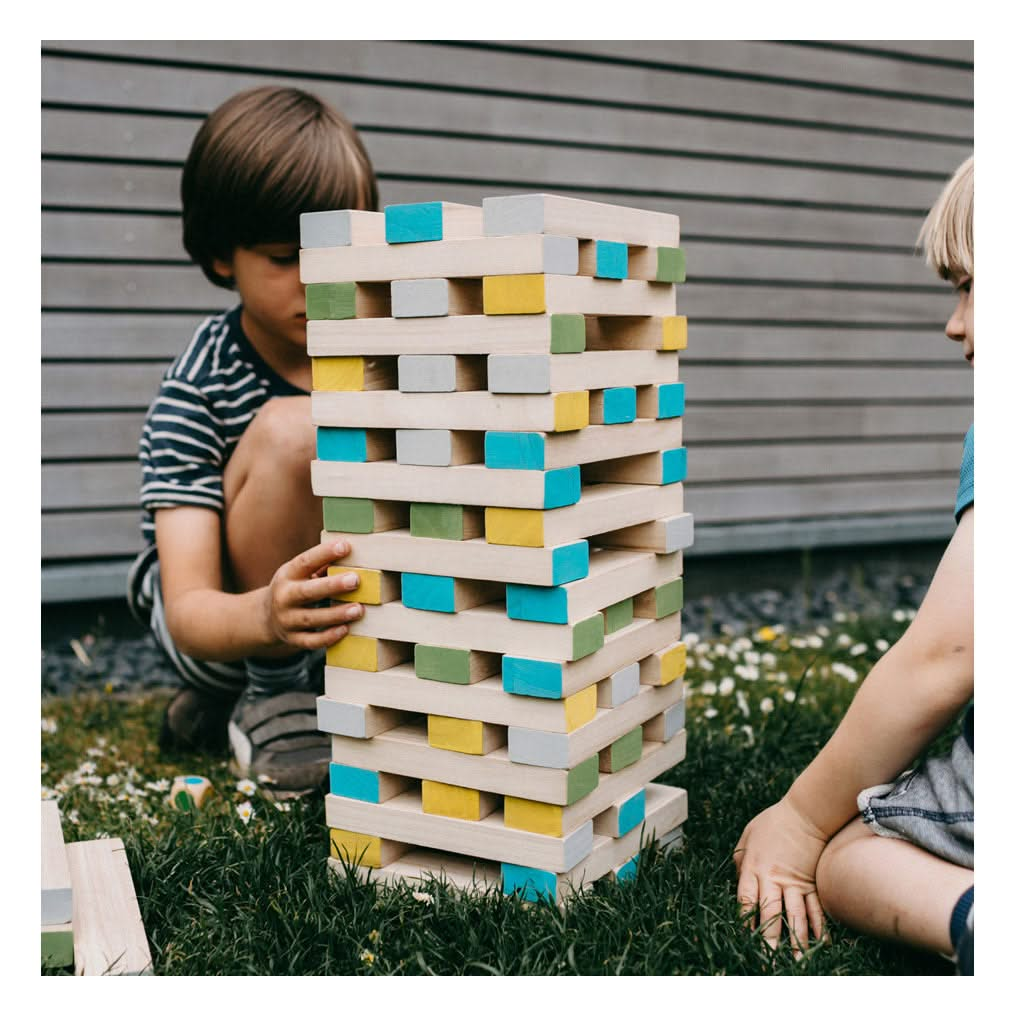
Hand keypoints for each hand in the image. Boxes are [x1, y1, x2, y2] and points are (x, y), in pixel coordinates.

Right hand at [260, 539, 362, 650]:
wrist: (265, 618)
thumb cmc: (293, 588)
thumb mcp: (299, 573)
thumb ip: (321, 566)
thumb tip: (350, 555)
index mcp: (287, 575)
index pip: (305, 562)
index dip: (324, 553)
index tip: (345, 546)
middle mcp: (284, 597)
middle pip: (307, 592)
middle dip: (332, 586)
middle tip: (355, 580)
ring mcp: (287, 620)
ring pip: (311, 618)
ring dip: (336, 614)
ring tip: (358, 609)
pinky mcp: (293, 639)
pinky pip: (311, 641)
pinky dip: (328, 637)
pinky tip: (345, 629)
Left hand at [733, 797, 828, 955]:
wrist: (806, 813)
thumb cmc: (773, 822)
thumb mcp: (748, 835)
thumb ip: (740, 858)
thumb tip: (736, 877)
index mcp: (753, 867)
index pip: (746, 900)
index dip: (743, 921)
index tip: (741, 939)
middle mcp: (773, 879)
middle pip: (770, 914)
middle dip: (768, 940)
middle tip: (767, 962)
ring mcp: (795, 883)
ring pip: (795, 917)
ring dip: (795, 942)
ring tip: (796, 963)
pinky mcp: (812, 883)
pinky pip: (815, 909)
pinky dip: (818, 928)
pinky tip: (820, 945)